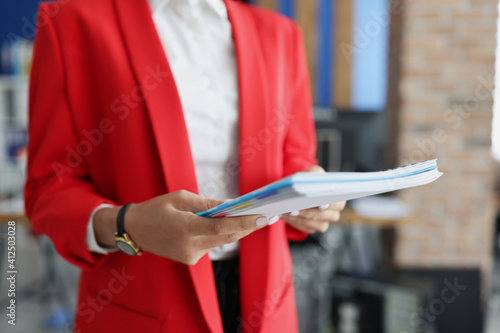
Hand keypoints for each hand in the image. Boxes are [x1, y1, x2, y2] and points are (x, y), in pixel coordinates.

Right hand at [94, 190, 274, 264]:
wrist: (134, 230)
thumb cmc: (155, 209)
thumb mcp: (180, 198)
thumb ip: (207, 204)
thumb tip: (231, 205)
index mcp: (185, 228)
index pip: (222, 228)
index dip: (245, 222)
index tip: (263, 216)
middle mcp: (190, 247)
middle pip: (227, 237)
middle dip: (249, 225)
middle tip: (267, 215)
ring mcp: (190, 256)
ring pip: (222, 242)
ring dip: (237, 229)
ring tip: (254, 216)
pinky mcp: (190, 259)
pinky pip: (212, 245)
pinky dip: (222, 234)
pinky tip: (231, 224)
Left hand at [281, 165, 345, 233]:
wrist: (300, 189)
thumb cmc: (309, 180)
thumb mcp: (313, 172)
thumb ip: (315, 174)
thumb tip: (312, 181)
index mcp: (338, 198)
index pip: (337, 204)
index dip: (330, 205)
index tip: (320, 205)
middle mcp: (333, 213)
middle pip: (323, 216)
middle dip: (308, 212)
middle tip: (295, 208)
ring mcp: (322, 222)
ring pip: (312, 224)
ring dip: (298, 218)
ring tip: (287, 211)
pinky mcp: (311, 227)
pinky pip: (303, 227)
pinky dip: (293, 221)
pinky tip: (285, 214)